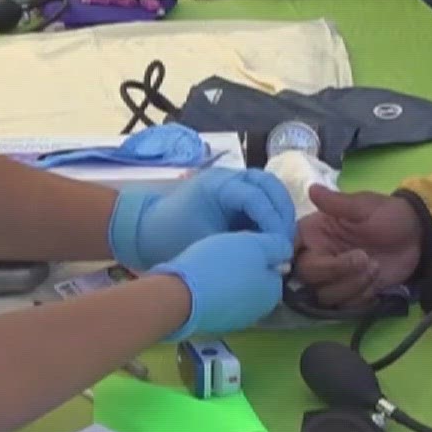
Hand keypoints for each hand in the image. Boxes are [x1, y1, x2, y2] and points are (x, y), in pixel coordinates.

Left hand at [108, 168, 294, 271]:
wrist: (145, 232)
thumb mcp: (205, 244)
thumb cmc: (171, 238)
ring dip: (278, 211)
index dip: (272, 221)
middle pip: (268, 184)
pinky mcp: (233, 194)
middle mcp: (228, 177)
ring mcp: (231, 183)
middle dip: (281, 212)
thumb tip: (273, 254)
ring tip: (282, 239)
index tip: (280, 246)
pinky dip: (269, 213)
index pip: (256, 196)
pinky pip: (260, 197)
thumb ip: (242, 246)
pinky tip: (271, 236)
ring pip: (268, 188)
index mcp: (218, 184)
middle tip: (286, 241)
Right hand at [152, 231, 292, 338]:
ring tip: (211, 263)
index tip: (243, 243)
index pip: (275, 268)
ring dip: (229, 279)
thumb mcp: (254, 244)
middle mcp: (259, 312)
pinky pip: (219, 301)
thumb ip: (276, 246)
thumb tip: (285, 252)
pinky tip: (201, 279)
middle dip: (245, 267)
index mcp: (272, 293)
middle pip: (256, 281)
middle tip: (227, 251)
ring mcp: (235, 321)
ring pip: (237, 291)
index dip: (260, 252)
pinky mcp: (213, 323)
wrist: (180, 295)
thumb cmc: (221, 265)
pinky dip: (214, 291)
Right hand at [292, 185, 423, 309]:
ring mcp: (335, 278)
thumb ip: (337, 203)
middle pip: (307, 276)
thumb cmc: (389, 215)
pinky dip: (361, 296)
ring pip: (325, 295)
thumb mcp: (365, 206)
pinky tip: (376, 280)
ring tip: (375, 267)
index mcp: (315, 233)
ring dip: (352, 285)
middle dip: (336, 271)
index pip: (290, 248)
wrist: (418, 236)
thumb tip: (312, 189)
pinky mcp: (351, 293)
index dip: (293, 257)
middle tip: (364, 259)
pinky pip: (345, 306)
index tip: (314, 258)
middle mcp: (319, 256)